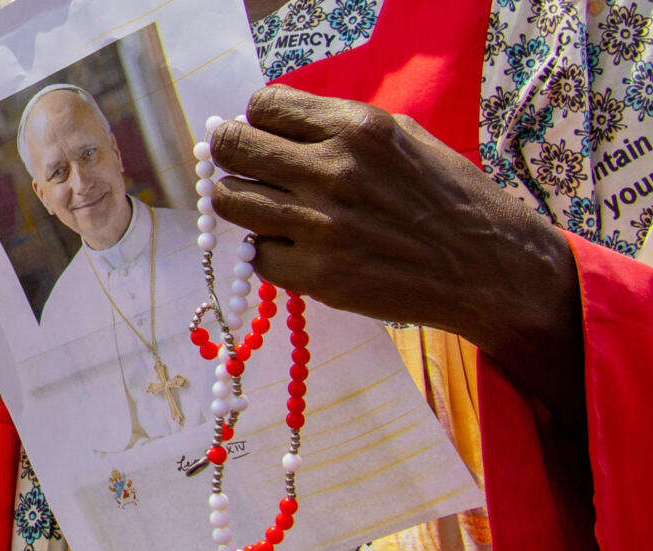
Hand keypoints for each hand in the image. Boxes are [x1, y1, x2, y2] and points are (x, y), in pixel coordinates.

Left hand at [210, 85, 582, 420]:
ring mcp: (322, 227)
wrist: (490, 268)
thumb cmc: (446, 197)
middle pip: (231, 147)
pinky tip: (298, 248)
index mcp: (355, 127)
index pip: (262, 105)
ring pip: (229, 201)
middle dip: (232, 154)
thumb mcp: (400, 136)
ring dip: (241, 202)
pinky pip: (256, 255)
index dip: (258, 121)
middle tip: (246, 167)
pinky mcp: (318, 276)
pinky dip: (270, 251)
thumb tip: (270, 127)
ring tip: (270, 208)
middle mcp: (333, 171)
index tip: (268, 136)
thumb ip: (334, 127)